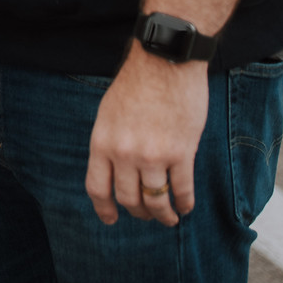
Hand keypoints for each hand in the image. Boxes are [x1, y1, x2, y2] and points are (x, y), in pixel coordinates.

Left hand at [85, 44, 208, 226]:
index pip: (97, 187)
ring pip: (156, 200)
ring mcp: (153, 156)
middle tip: (147, 216)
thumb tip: (115, 171)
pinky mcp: (181, 153)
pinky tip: (185, 207)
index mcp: (102, 142)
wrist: (164, 63)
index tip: (111, 220)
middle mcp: (124, 154)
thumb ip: (110, 143)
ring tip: (169, 218)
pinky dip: (184, 203)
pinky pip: (182, 189)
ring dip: (163, 214)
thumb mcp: (108, 114)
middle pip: (128, 199)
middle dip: (139, 212)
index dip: (104, 209)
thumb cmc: (136, 84)